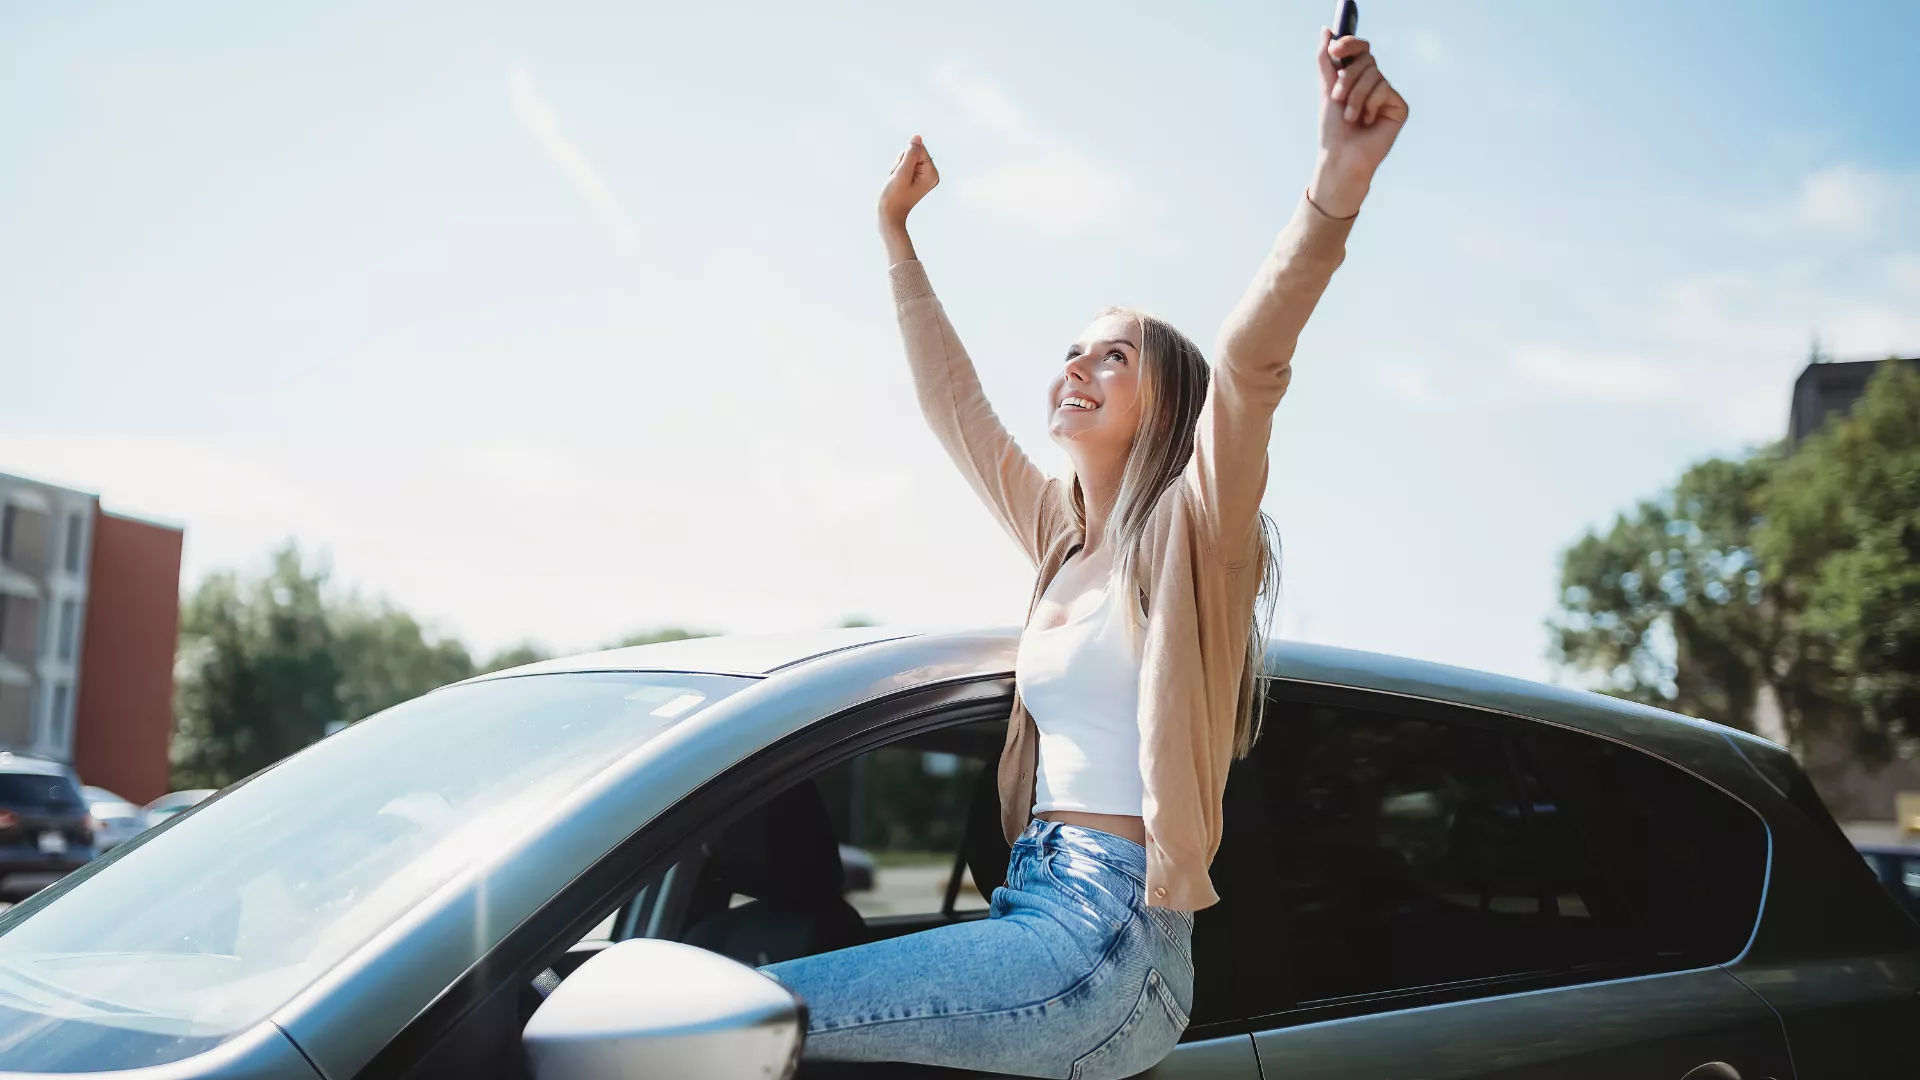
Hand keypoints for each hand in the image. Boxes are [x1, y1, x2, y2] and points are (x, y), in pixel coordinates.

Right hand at [879, 135, 939, 228]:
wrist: (889, 215)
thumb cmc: (894, 197)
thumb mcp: (901, 172)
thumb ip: (910, 153)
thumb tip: (917, 137)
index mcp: (932, 174)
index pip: (918, 150)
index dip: (904, 159)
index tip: (901, 174)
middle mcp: (932, 175)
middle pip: (913, 153)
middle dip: (901, 163)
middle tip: (898, 180)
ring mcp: (925, 177)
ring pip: (906, 158)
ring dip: (898, 168)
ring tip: (897, 182)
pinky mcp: (917, 179)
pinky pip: (905, 165)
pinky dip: (898, 172)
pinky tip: (897, 183)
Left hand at [1309, 29, 1407, 217]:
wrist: (1341, 157)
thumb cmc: (1332, 129)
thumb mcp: (1326, 89)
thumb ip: (1325, 59)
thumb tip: (1326, 31)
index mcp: (1357, 78)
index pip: (1360, 49)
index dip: (1350, 44)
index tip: (1335, 49)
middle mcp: (1374, 83)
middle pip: (1367, 59)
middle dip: (1348, 78)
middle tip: (1338, 98)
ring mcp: (1388, 95)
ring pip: (1374, 75)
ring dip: (1356, 96)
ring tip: (1351, 117)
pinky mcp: (1399, 107)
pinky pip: (1385, 89)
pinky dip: (1370, 104)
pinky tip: (1368, 122)